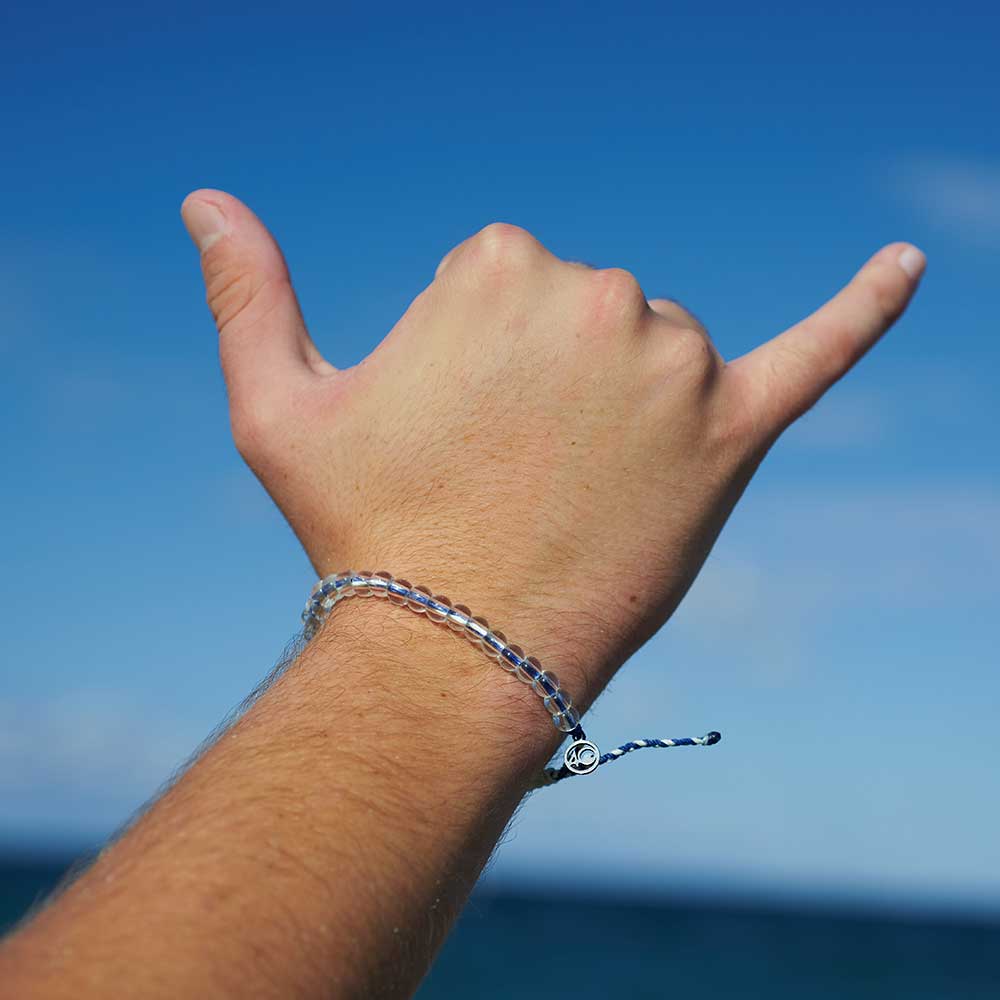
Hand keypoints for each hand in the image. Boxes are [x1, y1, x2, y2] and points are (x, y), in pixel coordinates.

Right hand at [181, 191, 923, 700]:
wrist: (451, 651)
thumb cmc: (361, 531)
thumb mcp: (278, 406)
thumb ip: (246, 293)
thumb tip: (202, 201)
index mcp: (501, 265)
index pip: (510, 281)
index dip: (479, 365)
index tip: (460, 434)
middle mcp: (600, 294)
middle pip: (590, 313)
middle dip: (552, 383)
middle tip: (510, 476)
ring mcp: (678, 365)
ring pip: (662, 352)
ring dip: (622, 409)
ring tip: (567, 495)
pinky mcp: (738, 435)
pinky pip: (820, 352)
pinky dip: (867, 307)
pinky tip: (911, 265)